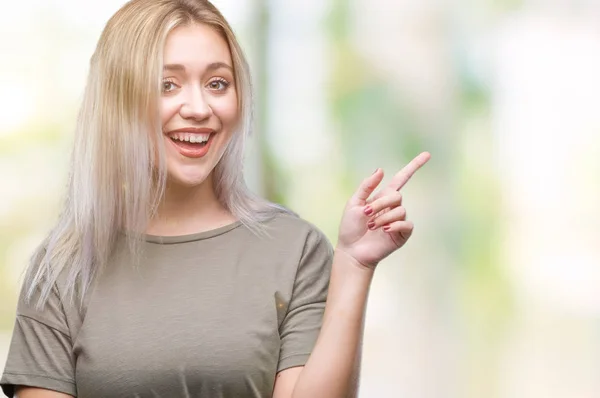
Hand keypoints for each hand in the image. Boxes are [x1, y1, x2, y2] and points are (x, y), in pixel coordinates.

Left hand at [336, 152, 430, 268]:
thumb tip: (381, 170)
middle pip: (397, 195)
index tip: (427, 155)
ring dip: (383, 217)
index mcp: (382, 197)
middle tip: (366, 214)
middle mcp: (393, 207)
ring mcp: (398, 221)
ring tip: (371, 226)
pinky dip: (394, 226)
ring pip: (399, 210)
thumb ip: (367, 186)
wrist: (352, 250)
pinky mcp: (402, 234)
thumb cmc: (350, 228)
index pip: (401, 179)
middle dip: (380, 204)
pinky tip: (384, 230)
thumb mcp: (354, 203)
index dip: (414, 166)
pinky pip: (406, 224)